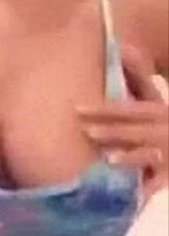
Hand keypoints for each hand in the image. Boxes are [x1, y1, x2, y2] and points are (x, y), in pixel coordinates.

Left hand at [77, 44, 167, 197]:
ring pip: (149, 153)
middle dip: (110, 130)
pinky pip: (159, 180)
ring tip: (108, 158)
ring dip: (130, 156)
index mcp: (160, 110)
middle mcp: (165, 129)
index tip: (76, 109)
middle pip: (136, 129)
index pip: (129, 109)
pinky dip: (148, 185)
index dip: (103, 109)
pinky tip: (134, 189)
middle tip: (83, 130)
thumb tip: (122, 46)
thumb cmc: (167, 122)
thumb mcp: (157, 100)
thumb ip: (140, 76)